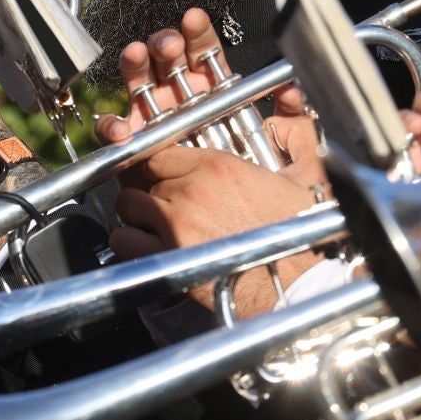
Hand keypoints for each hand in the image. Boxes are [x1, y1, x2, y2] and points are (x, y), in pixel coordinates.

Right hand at [95, 9, 323, 187]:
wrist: (234, 242)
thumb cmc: (260, 200)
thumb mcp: (292, 160)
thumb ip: (297, 123)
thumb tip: (294, 91)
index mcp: (215, 97)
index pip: (206, 58)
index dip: (199, 36)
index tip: (194, 20)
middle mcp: (183, 106)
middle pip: (168, 64)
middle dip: (165, 46)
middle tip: (168, 44)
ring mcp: (155, 126)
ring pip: (139, 88)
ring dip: (135, 69)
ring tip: (136, 56)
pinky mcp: (132, 153)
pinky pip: (116, 135)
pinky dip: (113, 126)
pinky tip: (123, 126)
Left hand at [107, 145, 318, 312]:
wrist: (296, 281)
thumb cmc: (297, 234)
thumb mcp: (285, 179)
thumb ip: (261, 157)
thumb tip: (274, 138)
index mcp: (217, 164)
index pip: (159, 153)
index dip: (155, 167)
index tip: (157, 177)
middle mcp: (191, 188)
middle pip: (142, 180)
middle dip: (149, 193)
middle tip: (162, 208)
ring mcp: (175, 222)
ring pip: (128, 206)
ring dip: (136, 216)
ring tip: (153, 228)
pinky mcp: (166, 256)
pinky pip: (123, 240)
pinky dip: (128, 244)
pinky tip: (146, 248)